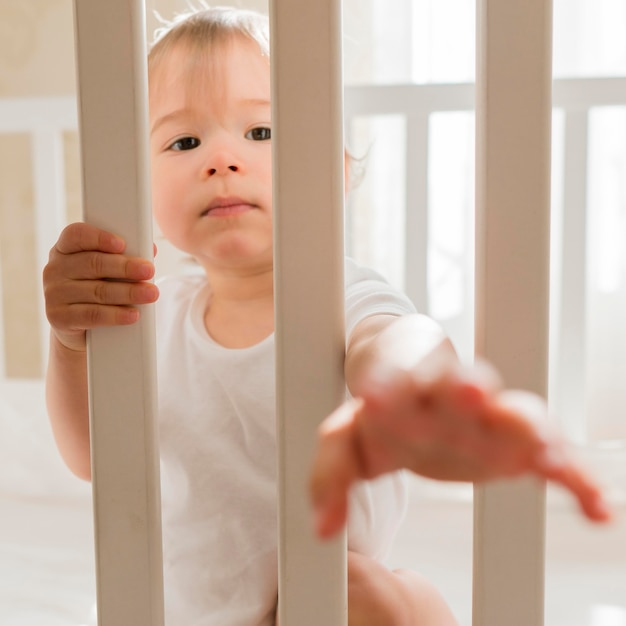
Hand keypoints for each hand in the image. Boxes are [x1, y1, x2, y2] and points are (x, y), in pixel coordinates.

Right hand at [43, 222, 158, 351]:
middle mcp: (55, 268)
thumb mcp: (108, 270)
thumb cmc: (97, 289)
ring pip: (96, 291)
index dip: (99, 238)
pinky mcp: (59, 318)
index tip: (122, 243)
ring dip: (128, 292)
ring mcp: (54, 294)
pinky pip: (92, 315)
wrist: (81, 329)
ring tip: (150, 294)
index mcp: (65, 249)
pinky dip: (116, 315)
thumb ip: (124, 256)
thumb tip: (149, 249)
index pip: (76, 235)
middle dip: (125, 267)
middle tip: (149, 270)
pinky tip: (133, 314)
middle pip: (93, 264)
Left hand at [310, 360, 612, 537]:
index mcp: (399, 391)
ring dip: (527, 425)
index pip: (392, 386)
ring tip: (542, 448)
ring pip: (512, 411)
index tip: (376, 399)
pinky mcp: (514, 440)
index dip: (387, 393)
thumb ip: (329, 476)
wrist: (411, 378)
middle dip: (463, 389)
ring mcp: (486, 416)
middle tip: (467, 390)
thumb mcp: (345, 438)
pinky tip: (596, 507)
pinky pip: (553, 453)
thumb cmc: (378, 412)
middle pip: (458, 387)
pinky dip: (575, 475)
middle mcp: (446, 397)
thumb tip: (323, 529)